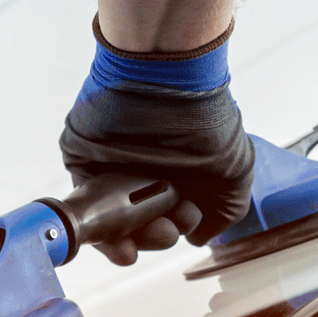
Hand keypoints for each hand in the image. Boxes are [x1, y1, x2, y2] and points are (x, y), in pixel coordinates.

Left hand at [59, 20, 253, 264]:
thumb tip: (197, 238)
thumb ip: (225, 210)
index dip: (172, 232)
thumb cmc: (205, 119)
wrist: (168, 78)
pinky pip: (84, 204)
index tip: (185, 229)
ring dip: (126, 238)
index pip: (165, 217)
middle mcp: (142, 172)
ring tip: (144, 236)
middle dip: (153, 237)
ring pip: (110, 220)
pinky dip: (97, 227)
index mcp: (174, 174)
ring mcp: (110, 168)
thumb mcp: (234, 171)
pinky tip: (114, 238)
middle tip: (167, 229)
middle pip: (137, 224)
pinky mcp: (83, 161)